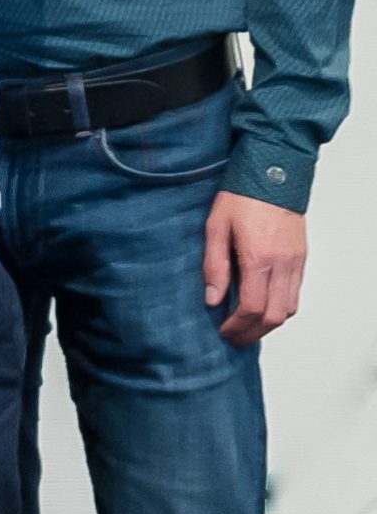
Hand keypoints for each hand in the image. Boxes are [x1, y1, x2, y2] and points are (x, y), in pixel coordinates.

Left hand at [204, 190, 306, 343]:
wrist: (272, 174)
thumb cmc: (240, 197)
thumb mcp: (215, 227)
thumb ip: (214, 265)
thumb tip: (212, 299)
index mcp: (258, 257)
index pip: (251, 306)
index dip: (236, 325)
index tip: (223, 331)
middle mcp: (282, 264)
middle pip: (274, 315)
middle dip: (253, 332)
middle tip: (235, 338)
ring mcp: (295, 262)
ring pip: (290, 309)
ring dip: (269, 324)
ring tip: (248, 328)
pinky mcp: (302, 258)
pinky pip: (296, 294)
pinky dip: (282, 309)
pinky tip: (264, 308)